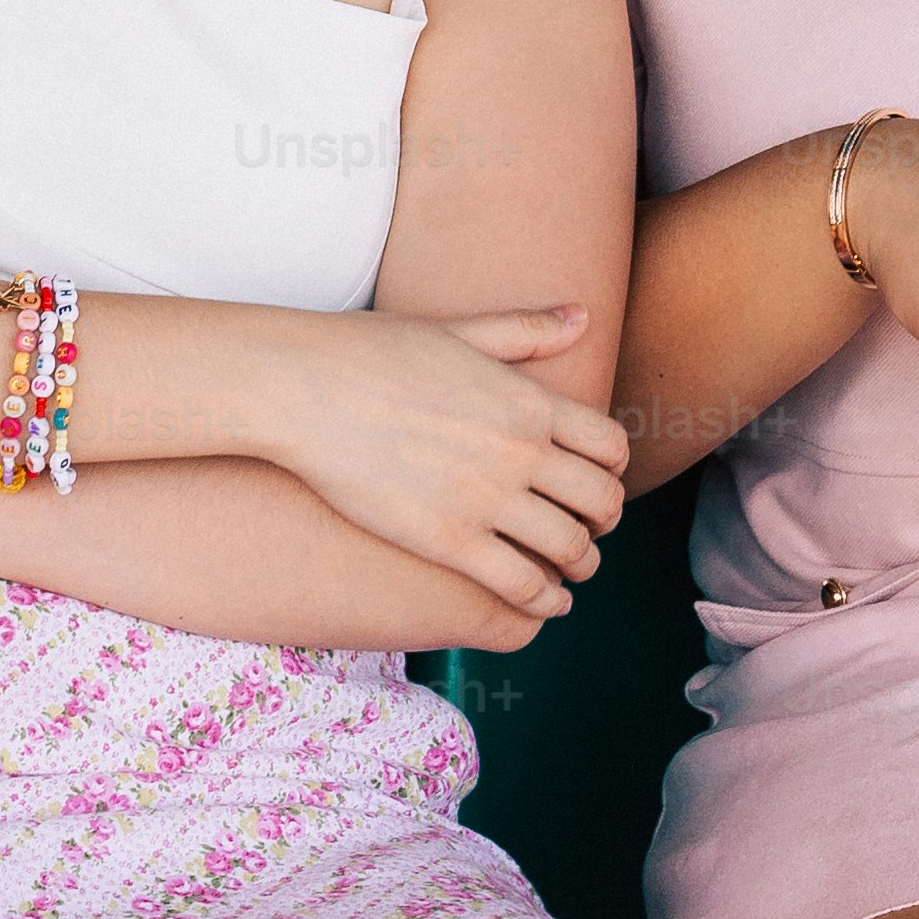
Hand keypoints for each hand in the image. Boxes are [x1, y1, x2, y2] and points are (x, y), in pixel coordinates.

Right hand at [258, 305, 624, 616]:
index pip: (611, 446)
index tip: (597, 483)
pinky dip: (546, 601)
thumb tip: (583, 315)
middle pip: (602, 502)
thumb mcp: (459, 331)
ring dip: (580, 565)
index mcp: (528, 399)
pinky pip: (524, 585)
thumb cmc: (371, 352)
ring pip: (571, 549)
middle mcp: (520, 449)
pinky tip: (543, 603)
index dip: (615, 472)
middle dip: (604, 523)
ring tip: (569, 572)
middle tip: (590, 533)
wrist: (304, 388)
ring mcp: (488, 498)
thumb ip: (526, 331)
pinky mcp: (450, 541)